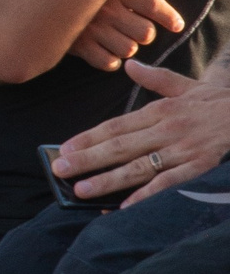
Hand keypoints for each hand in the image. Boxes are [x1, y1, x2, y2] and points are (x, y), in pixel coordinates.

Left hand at [51, 59, 229, 203]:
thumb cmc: (219, 103)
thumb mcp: (188, 85)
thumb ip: (156, 79)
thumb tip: (130, 66)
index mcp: (160, 111)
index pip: (116, 126)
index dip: (88, 138)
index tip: (64, 148)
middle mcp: (167, 129)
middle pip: (120, 147)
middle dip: (87, 159)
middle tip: (59, 170)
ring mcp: (182, 150)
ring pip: (138, 167)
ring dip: (108, 180)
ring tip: (82, 191)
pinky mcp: (199, 166)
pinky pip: (168, 184)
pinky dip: (146, 196)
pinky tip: (125, 207)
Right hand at [71, 0, 183, 71]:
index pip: (152, 4)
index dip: (170, 16)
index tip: (177, 25)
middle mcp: (107, 9)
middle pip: (145, 32)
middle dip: (144, 34)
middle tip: (135, 30)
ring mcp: (92, 29)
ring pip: (129, 49)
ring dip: (127, 48)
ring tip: (118, 41)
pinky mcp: (78, 46)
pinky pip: (107, 62)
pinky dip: (110, 61)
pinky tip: (105, 53)